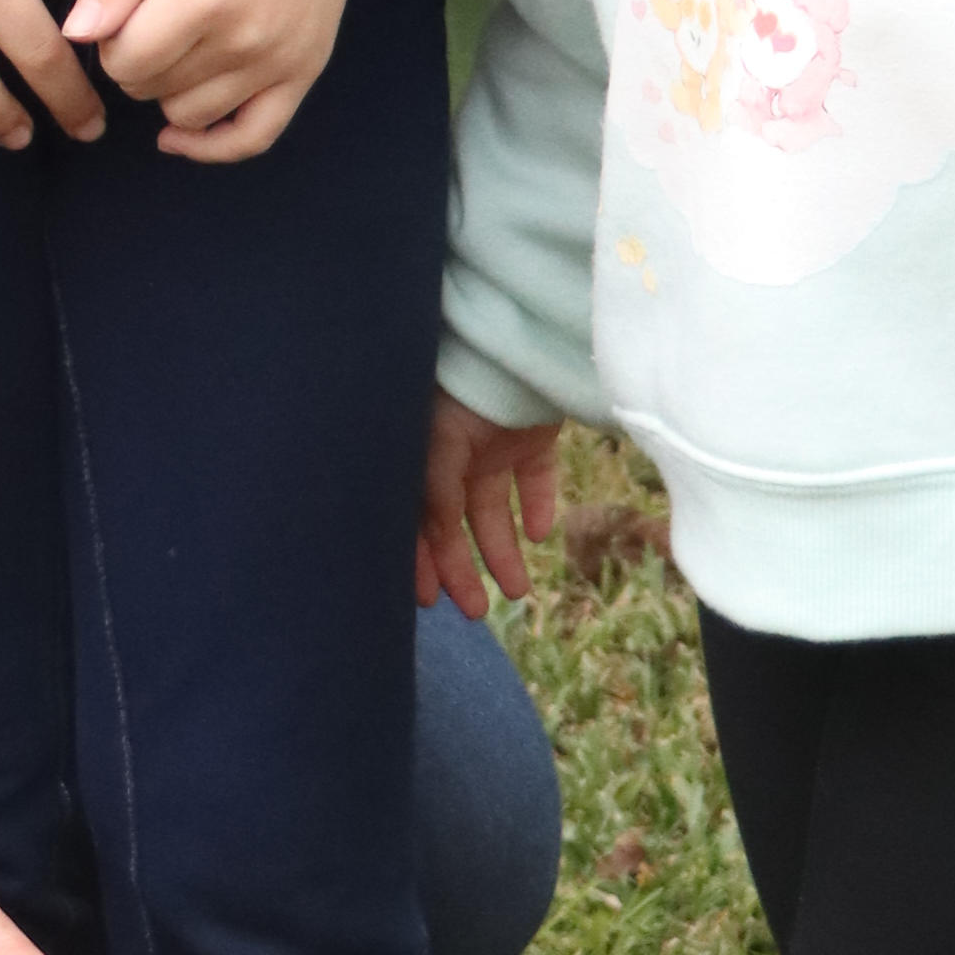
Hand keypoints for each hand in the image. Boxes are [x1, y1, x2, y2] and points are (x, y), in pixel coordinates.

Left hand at [65, 0, 389, 163]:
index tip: (121, 0)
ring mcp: (284, 60)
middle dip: (134, 56)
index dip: (106, 36)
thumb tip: (75, 35)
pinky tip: (181, 133)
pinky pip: (255, 137)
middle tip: (149, 7)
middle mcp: (249, 40)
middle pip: (152, 89)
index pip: (124, 62)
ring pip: (190, 115)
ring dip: (167, 87)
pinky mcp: (308, 67)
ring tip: (175, 37)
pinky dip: (213, 144)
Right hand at [420, 385, 557, 621]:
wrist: (515, 343)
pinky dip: (537, 505)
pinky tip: (539, 534)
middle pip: (454, 522)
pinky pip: (534, 478)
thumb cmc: (459, 390)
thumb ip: (435, 499)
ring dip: (503, 551)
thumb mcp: (435, 447)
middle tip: (475, 611)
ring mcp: (493, 445)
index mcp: (419, 455)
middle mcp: (452, 454)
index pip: (415, 518)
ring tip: (518, 593)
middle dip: (462, 568)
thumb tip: (437, 547)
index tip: (429, 601)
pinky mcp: (532, 438)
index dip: (419, 560)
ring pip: (494, 510)